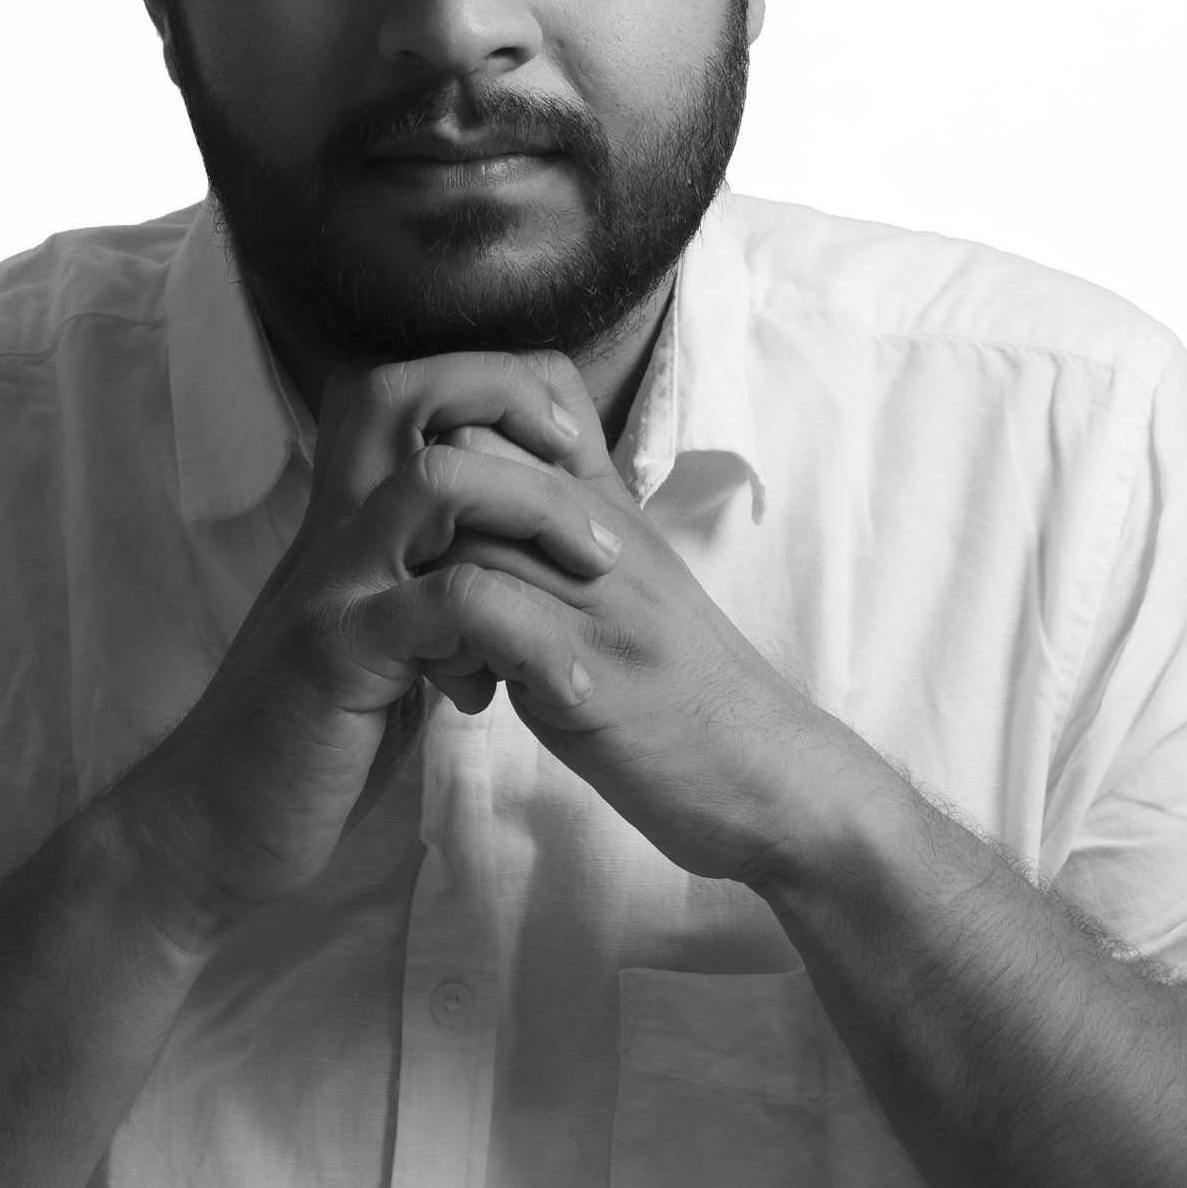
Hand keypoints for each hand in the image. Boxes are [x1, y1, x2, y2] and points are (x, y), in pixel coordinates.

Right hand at [122, 350, 619, 926]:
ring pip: (437, 480)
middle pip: (404, 390)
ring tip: (598, 563)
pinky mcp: (337, 654)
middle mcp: (332, 528)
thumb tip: (509, 557)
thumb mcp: (380, 637)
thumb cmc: (310, 736)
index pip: (406, 391)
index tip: (566, 439)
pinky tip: (563, 687)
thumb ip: (426, 583)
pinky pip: (443, 603)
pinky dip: (520, 632)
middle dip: (508, 394)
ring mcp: (333, 584)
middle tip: (585, 454)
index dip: (490, 384)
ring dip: (536, 504)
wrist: (212, 825)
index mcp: (346, 519)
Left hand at [423, 413, 839, 884]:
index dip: (448, 456)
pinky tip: (470, 694)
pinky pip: (494, 621)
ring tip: (439, 650)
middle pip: (474, 462)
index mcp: (612, 512)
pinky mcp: (593, 675)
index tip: (429, 525)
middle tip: (414, 590)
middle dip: (419, 519)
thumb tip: (481, 504)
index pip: (511, 413)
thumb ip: (568, 535)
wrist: (771, 774)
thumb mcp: (633, 585)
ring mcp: (602, 603)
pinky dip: (455, 653)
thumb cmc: (689, 689)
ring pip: (472, 535)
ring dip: (428, 591)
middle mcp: (607, 539)